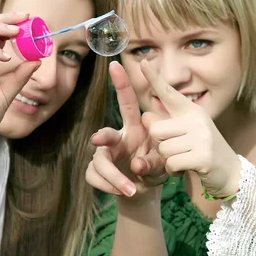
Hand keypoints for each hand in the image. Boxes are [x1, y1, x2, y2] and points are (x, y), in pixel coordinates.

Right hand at [86, 61, 166, 200]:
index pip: (128, 103)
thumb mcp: (161, 163)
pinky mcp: (96, 171)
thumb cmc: (155, 167)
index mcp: (135, 128)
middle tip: (99, 139)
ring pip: (99, 161)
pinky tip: (125, 192)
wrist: (143, 191)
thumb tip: (136, 165)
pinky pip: (94, 176)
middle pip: (105, 132)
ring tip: (131, 189)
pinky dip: (110, 186)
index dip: (122, 83)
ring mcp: (105, 154)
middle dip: (102, 135)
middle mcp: (117, 137)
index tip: (114, 64)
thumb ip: (152, 162)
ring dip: (114, 177)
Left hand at [140, 59, 241, 198]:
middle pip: (155, 129)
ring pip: (163, 149)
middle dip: (159, 144)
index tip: (142, 62)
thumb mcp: (186, 132)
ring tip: (184, 159)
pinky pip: (171, 163)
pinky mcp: (203, 156)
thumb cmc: (202, 151)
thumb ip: (166, 124)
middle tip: (175, 149)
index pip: (168, 93)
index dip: (154, 78)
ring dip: (168, 160)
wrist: (231, 171)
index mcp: (191, 110)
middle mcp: (197, 119)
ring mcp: (201, 137)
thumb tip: (145, 116)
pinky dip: (174, 171)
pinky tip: (186, 169)